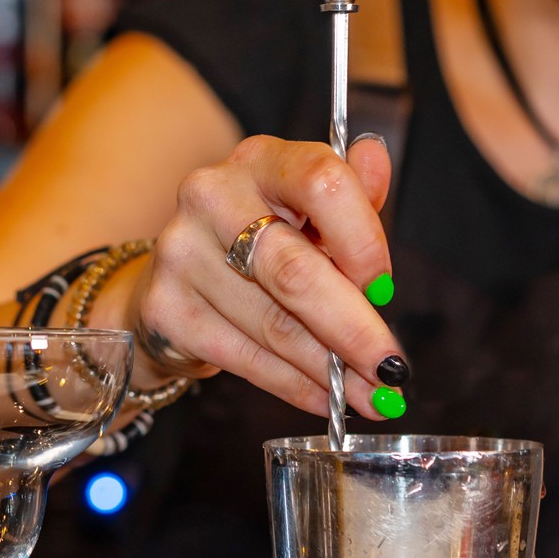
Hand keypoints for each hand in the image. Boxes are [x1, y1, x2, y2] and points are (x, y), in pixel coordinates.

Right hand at [116, 133, 406, 419]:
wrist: (175, 280)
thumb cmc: (259, 241)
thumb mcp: (308, 210)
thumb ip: (349, 192)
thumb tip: (375, 158)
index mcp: (259, 160)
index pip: (320, 182)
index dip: (363, 240)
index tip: (386, 290)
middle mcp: (211, 196)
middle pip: (294, 270)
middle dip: (353, 329)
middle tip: (391, 369)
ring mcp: (181, 254)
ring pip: (273, 325)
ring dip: (330, 370)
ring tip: (370, 396)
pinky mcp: (167, 310)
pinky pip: (244, 359)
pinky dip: (294, 385)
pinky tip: (325, 399)